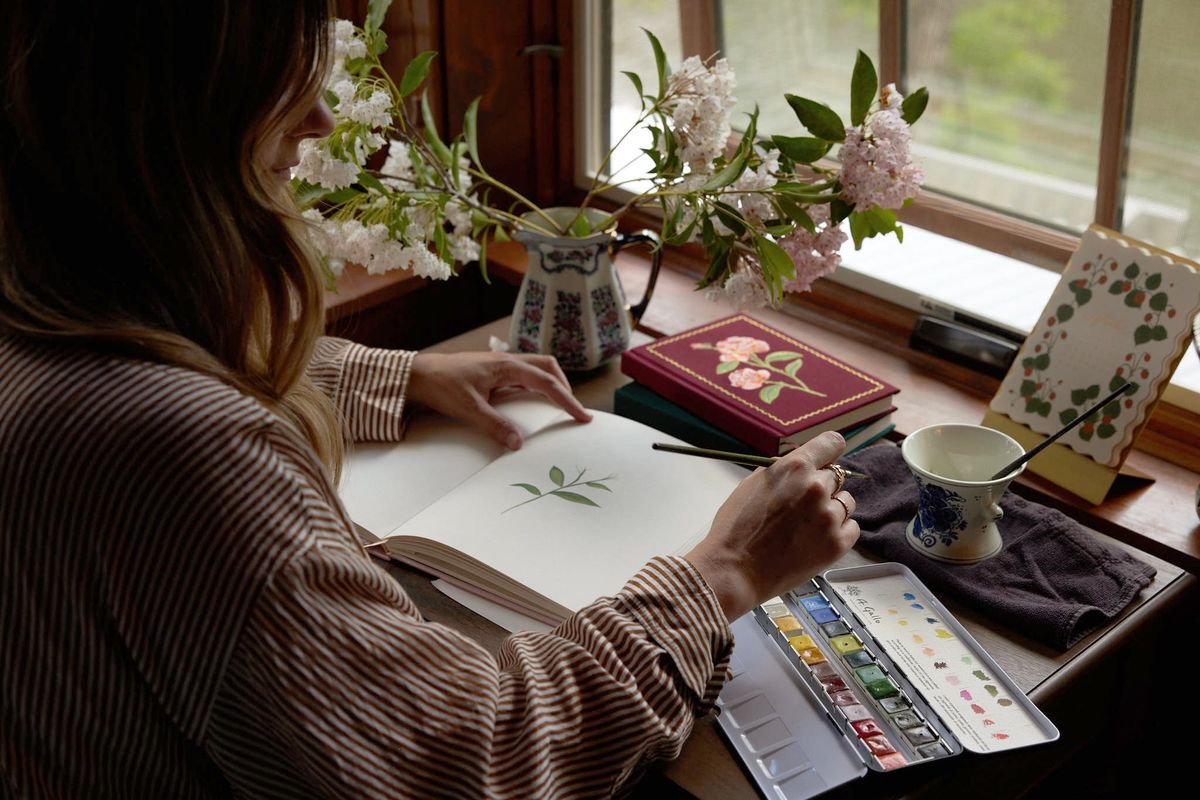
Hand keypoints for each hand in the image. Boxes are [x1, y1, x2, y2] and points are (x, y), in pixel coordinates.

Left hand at [406, 352, 591, 448]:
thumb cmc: (442, 385)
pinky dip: (537, 385)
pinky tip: (535, 400)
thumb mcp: (469, 408)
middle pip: (548, 367)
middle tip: (573, 410)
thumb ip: (495, 425)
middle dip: (565, 387)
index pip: (547, 382)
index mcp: (507, 366)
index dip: (567, 399)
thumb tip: (518, 443)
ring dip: (552, 384)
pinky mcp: (494, 371)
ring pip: (538, 368)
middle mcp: (508, 362)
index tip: (582, 415)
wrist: (419, 374)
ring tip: (560, 404)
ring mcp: (501, 365)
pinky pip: (525, 374)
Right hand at [685, 432, 859, 620]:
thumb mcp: (752, 485)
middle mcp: (816, 488)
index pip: (832, 443)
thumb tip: (800, 467)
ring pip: (846, 502)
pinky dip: (837, 531)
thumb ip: (782, 471)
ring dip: (830, 509)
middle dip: (821, 487)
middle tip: (800, 506)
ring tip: (805, 526)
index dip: (829, 451)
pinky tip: (815, 539)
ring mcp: (829, 517)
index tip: (828, 458)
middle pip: (836, 476)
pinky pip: (851, 528)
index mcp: (794, 468)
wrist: (734, 571)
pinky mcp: (837, 544)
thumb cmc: (736, 529)